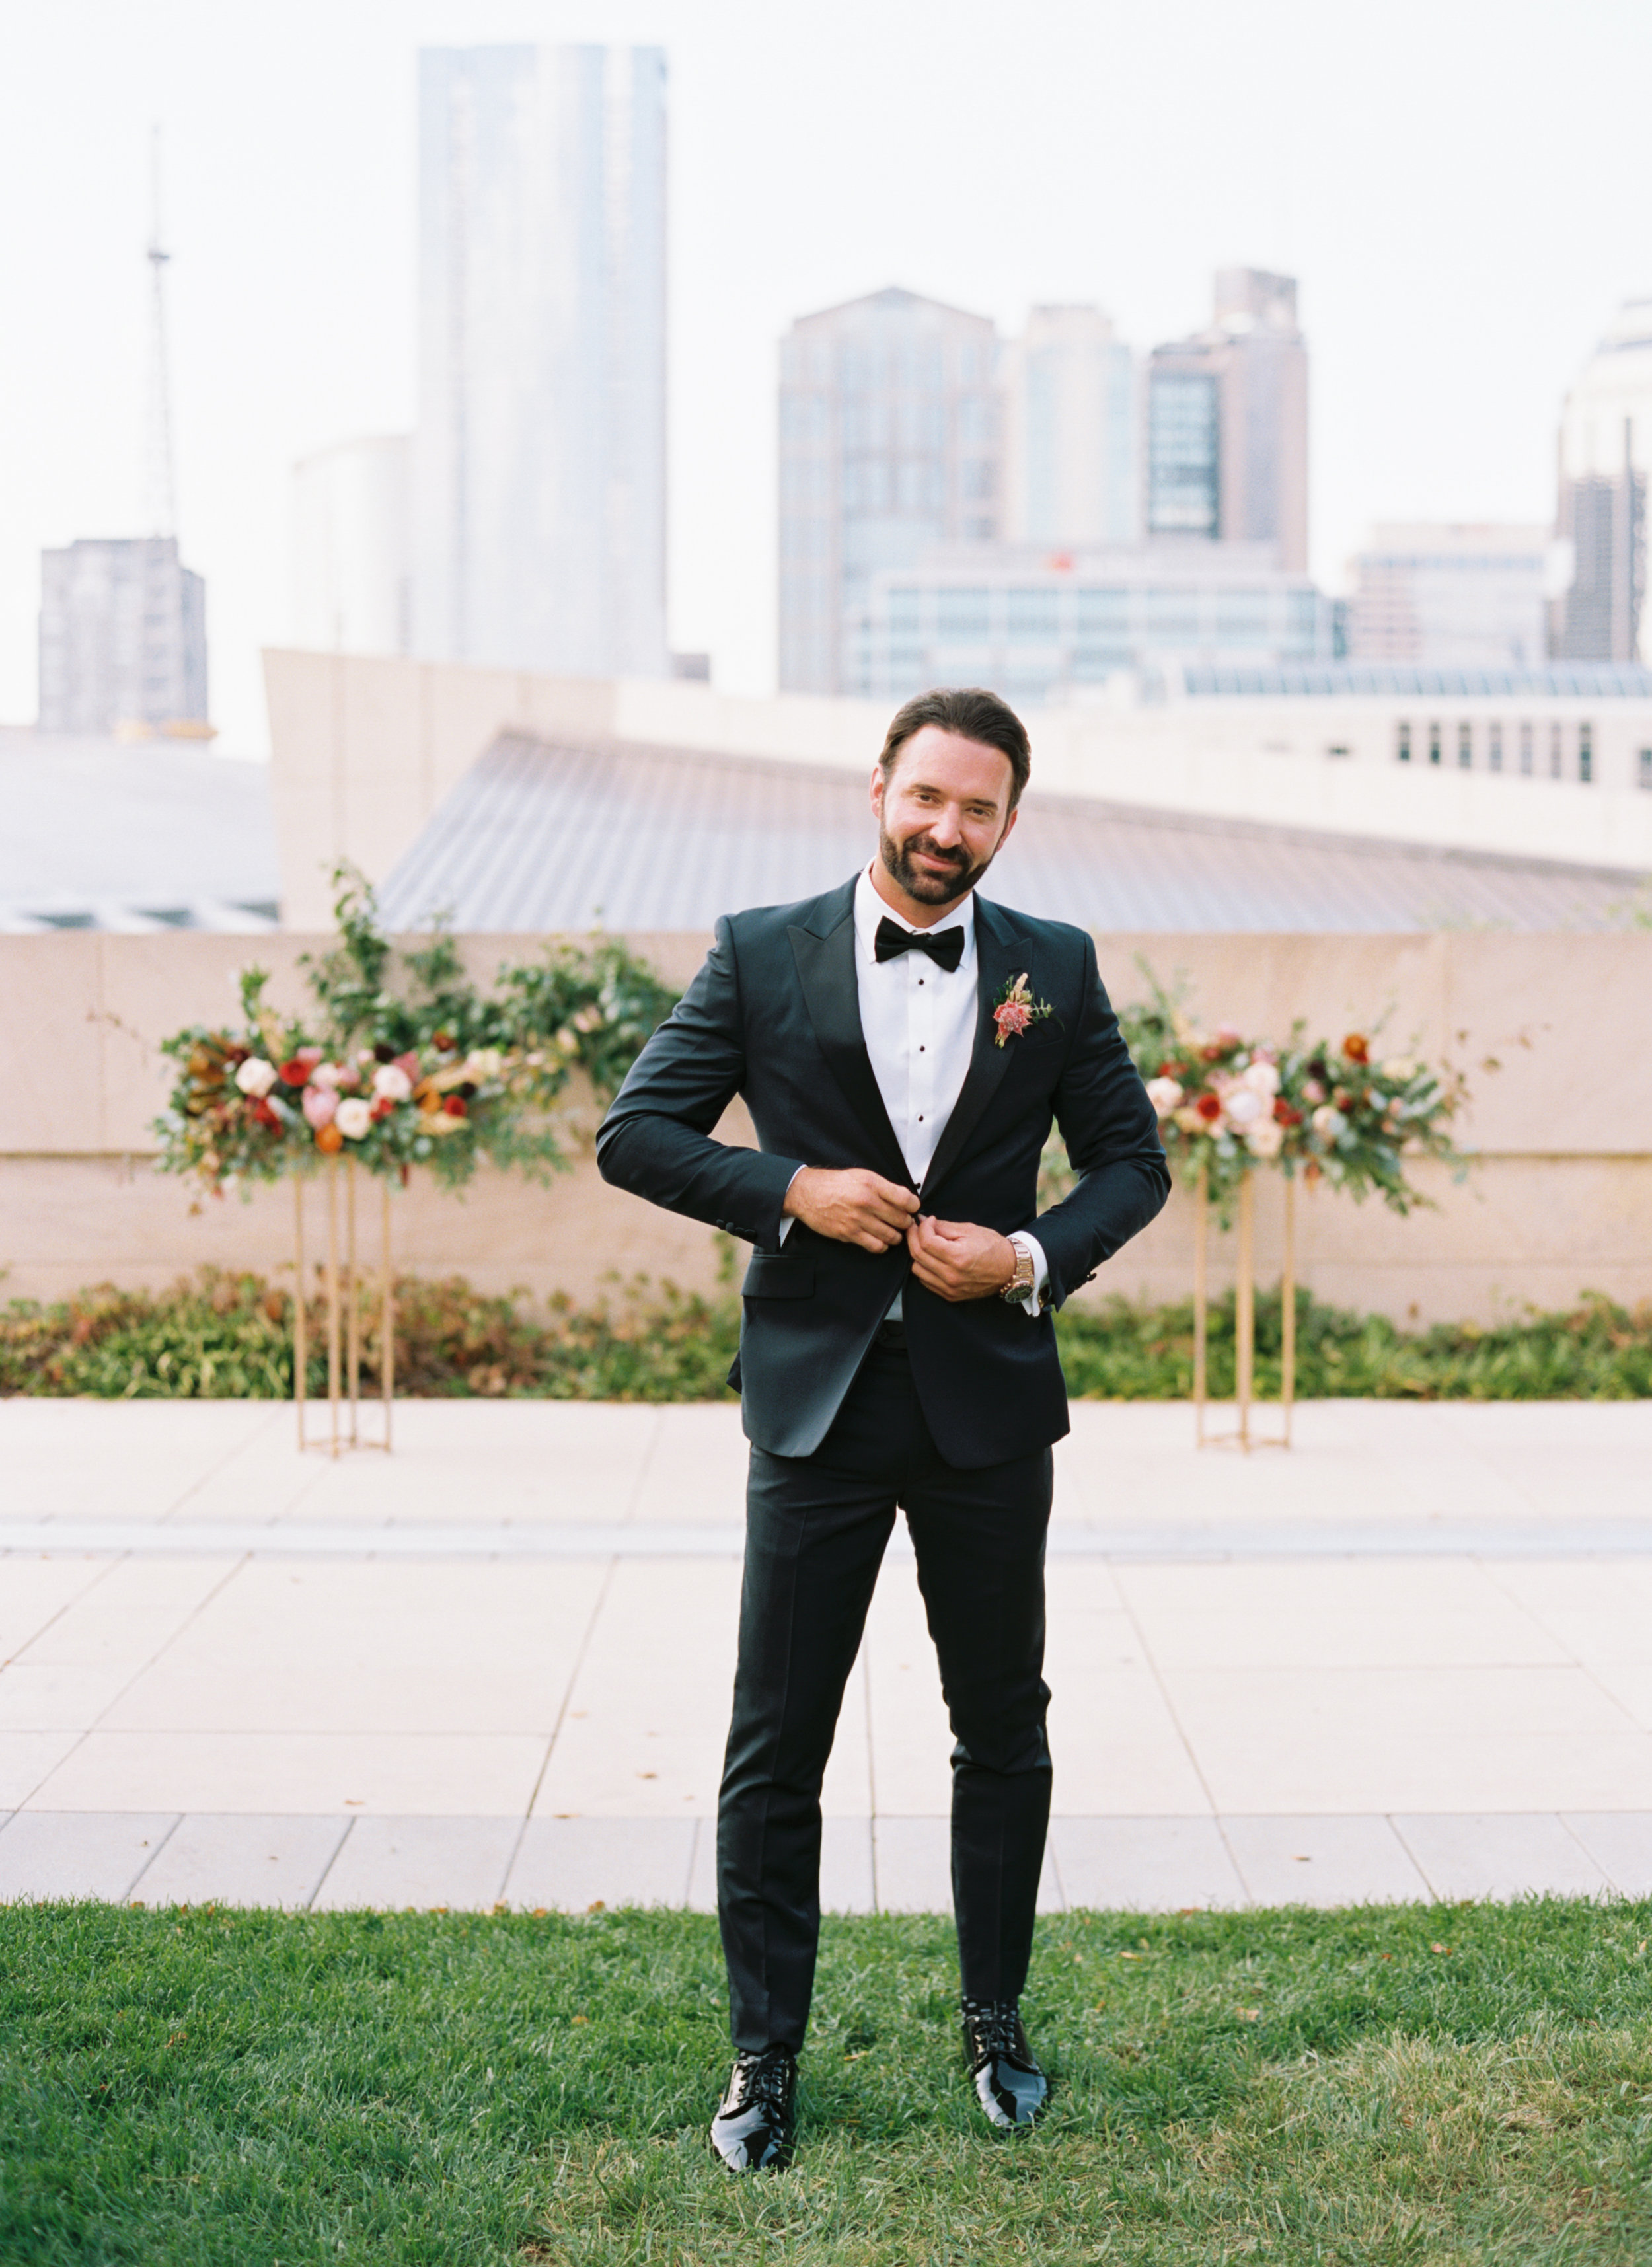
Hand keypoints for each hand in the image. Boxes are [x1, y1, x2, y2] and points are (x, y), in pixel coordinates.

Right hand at [783, 1166, 919, 1253]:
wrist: (807, 1193)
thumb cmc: (835, 1184)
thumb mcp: (862, 1175)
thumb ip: (883, 1187)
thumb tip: (905, 1199)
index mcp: (871, 1184)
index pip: (906, 1199)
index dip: (914, 1206)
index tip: (912, 1208)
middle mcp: (866, 1201)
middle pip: (901, 1219)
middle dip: (906, 1222)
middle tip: (903, 1221)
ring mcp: (857, 1219)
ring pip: (891, 1236)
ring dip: (896, 1236)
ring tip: (892, 1231)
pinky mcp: (849, 1234)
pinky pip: (876, 1246)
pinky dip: (882, 1245)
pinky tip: (881, 1240)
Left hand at [905, 1215, 1017, 1302]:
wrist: (1010, 1269)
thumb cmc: (993, 1247)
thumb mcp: (969, 1230)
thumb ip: (943, 1226)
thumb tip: (922, 1221)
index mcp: (958, 1257)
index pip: (925, 1242)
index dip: (922, 1227)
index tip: (926, 1220)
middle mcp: (952, 1276)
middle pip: (917, 1255)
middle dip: (914, 1237)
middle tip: (918, 1228)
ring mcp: (950, 1288)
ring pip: (917, 1270)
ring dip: (917, 1254)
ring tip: (926, 1243)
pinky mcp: (950, 1295)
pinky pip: (926, 1281)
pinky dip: (924, 1268)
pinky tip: (932, 1258)